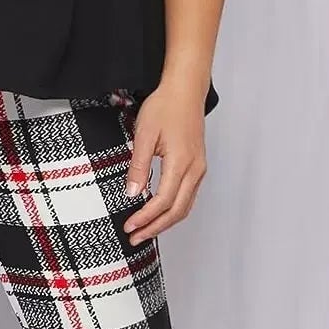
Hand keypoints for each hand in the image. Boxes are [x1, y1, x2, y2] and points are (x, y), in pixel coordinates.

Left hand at [122, 78, 207, 242]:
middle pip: (177, 211)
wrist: (184, 90)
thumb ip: (138, 167)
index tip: (130, 226)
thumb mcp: (144, 135)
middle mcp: (195, 169)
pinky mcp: (198, 166)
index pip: (163, 201)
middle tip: (135, 237)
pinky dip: (174, 210)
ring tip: (145, 231)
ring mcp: (199, 169)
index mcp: (181, 162)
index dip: (146, 218)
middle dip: (155, 228)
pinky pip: (188, 196)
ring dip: (165, 222)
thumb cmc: (165, 107)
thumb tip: (132, 194)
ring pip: (185, 206)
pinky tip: (159, 213)